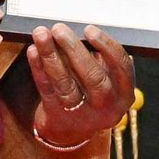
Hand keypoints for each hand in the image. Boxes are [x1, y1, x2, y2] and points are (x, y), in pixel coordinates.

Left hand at [26, 23, 133, 147]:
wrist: (73, 129)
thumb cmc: (92, 92)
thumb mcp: (107, 78)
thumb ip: (98, 57)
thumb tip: (77, 30)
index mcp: (124, 93)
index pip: (122, 67)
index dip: (107, 46)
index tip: (89, 30)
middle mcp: (106, 106)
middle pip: (93, 77)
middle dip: (74, 49)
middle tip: (60, 29)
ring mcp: (81, 113)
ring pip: (65, 83)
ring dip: (51, 55)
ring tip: (41, 34)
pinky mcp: (57, 114)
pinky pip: (47, 88)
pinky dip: (38, 67)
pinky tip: (33, 51)